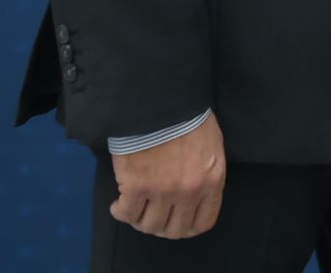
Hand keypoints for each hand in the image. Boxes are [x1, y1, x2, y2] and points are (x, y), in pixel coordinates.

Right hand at [111, 114, 225, 239]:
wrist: (160, 100)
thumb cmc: (186, 116)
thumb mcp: (210, 146)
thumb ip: (205, 173)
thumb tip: (194, 194)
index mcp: (211, 181)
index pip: (202, 222)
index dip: (186, 227)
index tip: (175, 221)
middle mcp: (189, 191)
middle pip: (174, 230)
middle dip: (162, 227)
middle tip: (152, 217)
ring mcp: (162, 191)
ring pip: (149, 226)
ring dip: (140, 221)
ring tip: (135, 208)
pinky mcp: (136, 186)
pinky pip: (126, 214)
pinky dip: (120, 212)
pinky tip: (119, 203)